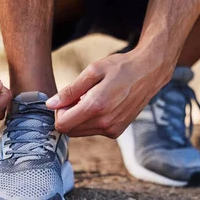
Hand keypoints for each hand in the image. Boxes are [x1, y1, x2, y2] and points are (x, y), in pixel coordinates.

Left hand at [46, 51, 172, 137]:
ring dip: (80, 118)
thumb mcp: (93, 71)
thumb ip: (70, 90)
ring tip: (92, 98)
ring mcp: (112, 129)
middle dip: (68, 115)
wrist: (149, 72)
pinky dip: (91, 120)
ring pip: (81, 132)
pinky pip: (94, 131)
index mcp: (96, 106)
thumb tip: (50, 104)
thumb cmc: (121, 67)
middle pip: (70, 130)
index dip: (58, 111)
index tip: (67, 98)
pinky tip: (102, 105)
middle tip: (79, 96)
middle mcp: (105, 122)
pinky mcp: (117, 131)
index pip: (62, 124)